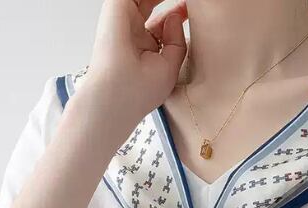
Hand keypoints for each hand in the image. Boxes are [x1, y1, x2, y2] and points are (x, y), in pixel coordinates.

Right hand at [76, 0, 187, 133]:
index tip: (191, 9)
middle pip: (152, 2)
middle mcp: (132, 30)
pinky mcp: (116, 7)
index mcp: (144, 44)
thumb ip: (176, 42)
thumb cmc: (137, 94)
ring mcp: (123, 18)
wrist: (115, 99)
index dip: (179, 11)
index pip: (163, 20)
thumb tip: (176, 17)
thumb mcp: (169, 68)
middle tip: (189, 0)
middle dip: (170, 2)